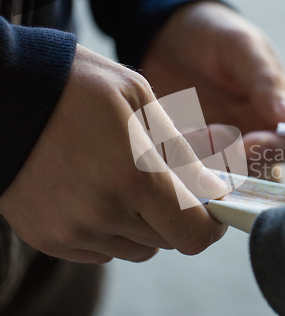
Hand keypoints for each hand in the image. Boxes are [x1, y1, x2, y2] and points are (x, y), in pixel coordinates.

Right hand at [0, 45, 227, 263]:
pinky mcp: (48, 238)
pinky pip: (101, 250)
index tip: (212, 208)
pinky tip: (97, 195)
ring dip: (143, 224)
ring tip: (125, 183)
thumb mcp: (141, 100)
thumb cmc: (77, 87)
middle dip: (177, 216)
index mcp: (133, 177)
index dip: (209, 225)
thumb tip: (211, 188)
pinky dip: (111, 230)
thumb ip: (180, 151)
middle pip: (166, 240)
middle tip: (165, 184)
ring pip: (135, 248)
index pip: (192, 233)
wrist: (4, 94)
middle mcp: (103, 214)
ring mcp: (71, 231)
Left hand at [140, 1, 284, 179]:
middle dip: (233, 160)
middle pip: (260, 170)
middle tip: (205, 134)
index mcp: (278, 111)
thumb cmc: (214, 34)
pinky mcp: (193, 151)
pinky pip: (192, 169)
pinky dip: (181, 159)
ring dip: (204, 161)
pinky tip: (170, 134)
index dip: (274, 151)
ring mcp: (223, 147)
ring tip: (184, 131)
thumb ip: (266, 80)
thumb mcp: (242, 47)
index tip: (246, 144)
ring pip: (225, 175)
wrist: (166, 36)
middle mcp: (255, 134)